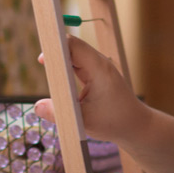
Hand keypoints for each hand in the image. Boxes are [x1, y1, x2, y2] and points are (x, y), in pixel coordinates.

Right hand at [33, 34, 150, 144]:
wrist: (137, 126)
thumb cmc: (114, 122)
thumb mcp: (84, 121)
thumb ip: (59, 113)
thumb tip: (36, 106)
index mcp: (99, 69)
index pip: (74, 46)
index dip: (57, 47)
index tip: (42, 58)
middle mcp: (100, 64)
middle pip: (74, 47)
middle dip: (56, 51)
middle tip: (40, 62)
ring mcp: (100, 68)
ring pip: (76, 54)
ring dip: (61, 59)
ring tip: (45, 65)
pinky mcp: (98, 74)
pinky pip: (79, 63)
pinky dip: (67, 67)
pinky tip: (57, 74)